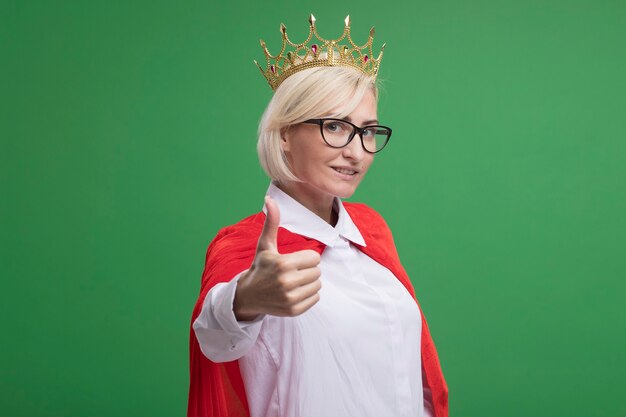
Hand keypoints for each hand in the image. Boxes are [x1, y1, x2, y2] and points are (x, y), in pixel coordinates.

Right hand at [233, 196, 321, 320]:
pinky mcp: (293, 310)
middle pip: (317, 272)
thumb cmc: (261, 267)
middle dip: (307, 270)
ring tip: (294, 282)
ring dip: (309, 282)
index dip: (306, 257)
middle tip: (292, 272)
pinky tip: (294, 292)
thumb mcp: (265, 245)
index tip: (293, 261)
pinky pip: (315, 298)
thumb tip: (269, 199)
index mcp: (283, 264)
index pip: (315, 258)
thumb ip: (272, 222)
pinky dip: (308, 295)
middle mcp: (287, 282)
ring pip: (318, 285)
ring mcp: (290, 298)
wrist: (248, 296)